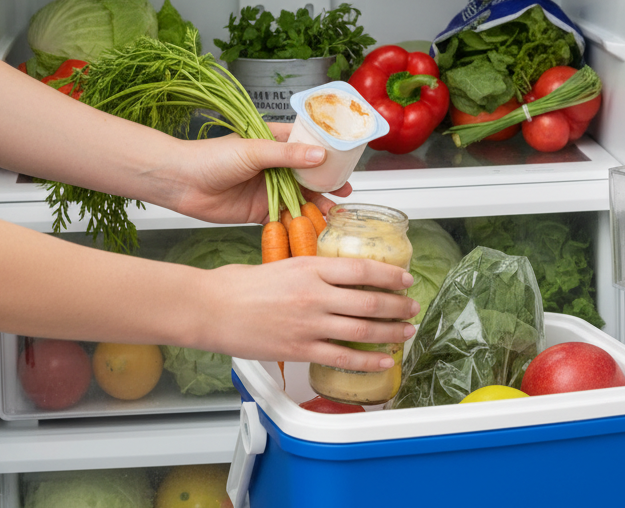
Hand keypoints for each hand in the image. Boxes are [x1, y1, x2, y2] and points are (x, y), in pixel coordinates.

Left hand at [166, 124, 350, 224]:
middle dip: (328, 183)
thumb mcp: (253, 150)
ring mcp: (269, 189)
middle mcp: (276, 165)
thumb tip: (319, 156)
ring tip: (334, 213)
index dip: (328, 153)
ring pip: (300, 197)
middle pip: (309, 175)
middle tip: (346, 191)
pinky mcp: (260, 211)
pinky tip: (313, 227)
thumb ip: (286, 155)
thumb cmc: (211, 157)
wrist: (180, 183)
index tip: (347, 160)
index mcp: (275, 142)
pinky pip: (285, 218)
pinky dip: (299, 223)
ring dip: (317, 205)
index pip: (309, 145)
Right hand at [198, 257, 419, 369]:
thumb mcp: (283, 263)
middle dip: (397, 305)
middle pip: (369, 300)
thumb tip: (335, 277)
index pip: (362, 268)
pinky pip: (342, 357)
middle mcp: (314, 295)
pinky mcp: (300, 349)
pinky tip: (382, 360)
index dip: (389, 275)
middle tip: (412, 306)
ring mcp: (309, 324)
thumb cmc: (240, 285)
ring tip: (405, 331)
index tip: (405, 279)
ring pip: (361, 329)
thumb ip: (312, 270)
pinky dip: (366, 360)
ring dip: (389, 331)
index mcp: (310, 267)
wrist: (212, 308)